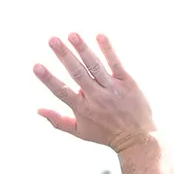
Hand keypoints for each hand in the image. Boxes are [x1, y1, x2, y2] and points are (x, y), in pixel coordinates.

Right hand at [33, 33, 156, 152]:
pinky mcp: (127, 82)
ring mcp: (112, 89)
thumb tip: (38, 110)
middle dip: (64, 55)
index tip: (36, 66)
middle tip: (52, 39)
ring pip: (94, 66)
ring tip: (72, 34)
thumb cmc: (105, 134)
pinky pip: (116, 64)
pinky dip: (108, 50)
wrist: (137, 138)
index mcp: (82, 109)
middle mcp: (96, 97)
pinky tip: (99, 36)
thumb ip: (58, 121)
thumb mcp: (79, 132)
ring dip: (83, 49)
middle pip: (77, 73)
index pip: (61, 91)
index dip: (48, 79)